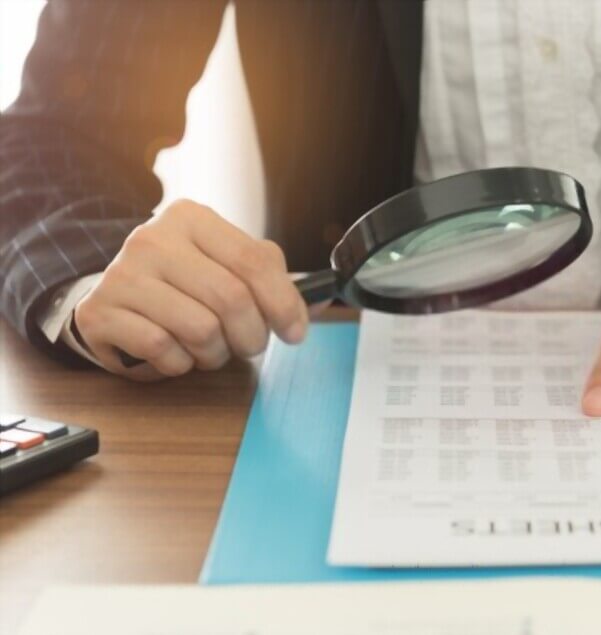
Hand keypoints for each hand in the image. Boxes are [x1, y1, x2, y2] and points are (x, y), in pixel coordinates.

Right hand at [74, 199, 308, 380]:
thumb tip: (322, 300)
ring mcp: (121, 274)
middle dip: (252, 336)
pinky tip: (173, 352)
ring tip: (207, 348)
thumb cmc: (183, 285)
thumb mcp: (227, 267)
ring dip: (215, 353)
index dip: (284, 303)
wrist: (114, 298)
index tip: (295, 332)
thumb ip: (273, 279)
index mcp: (191, 218)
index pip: (254, 260)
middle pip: (232, 299)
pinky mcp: (99, 313)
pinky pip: (163, 350)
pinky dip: (179, 363)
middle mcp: (152, 238)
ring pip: (200, 329)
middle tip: (249, 346)